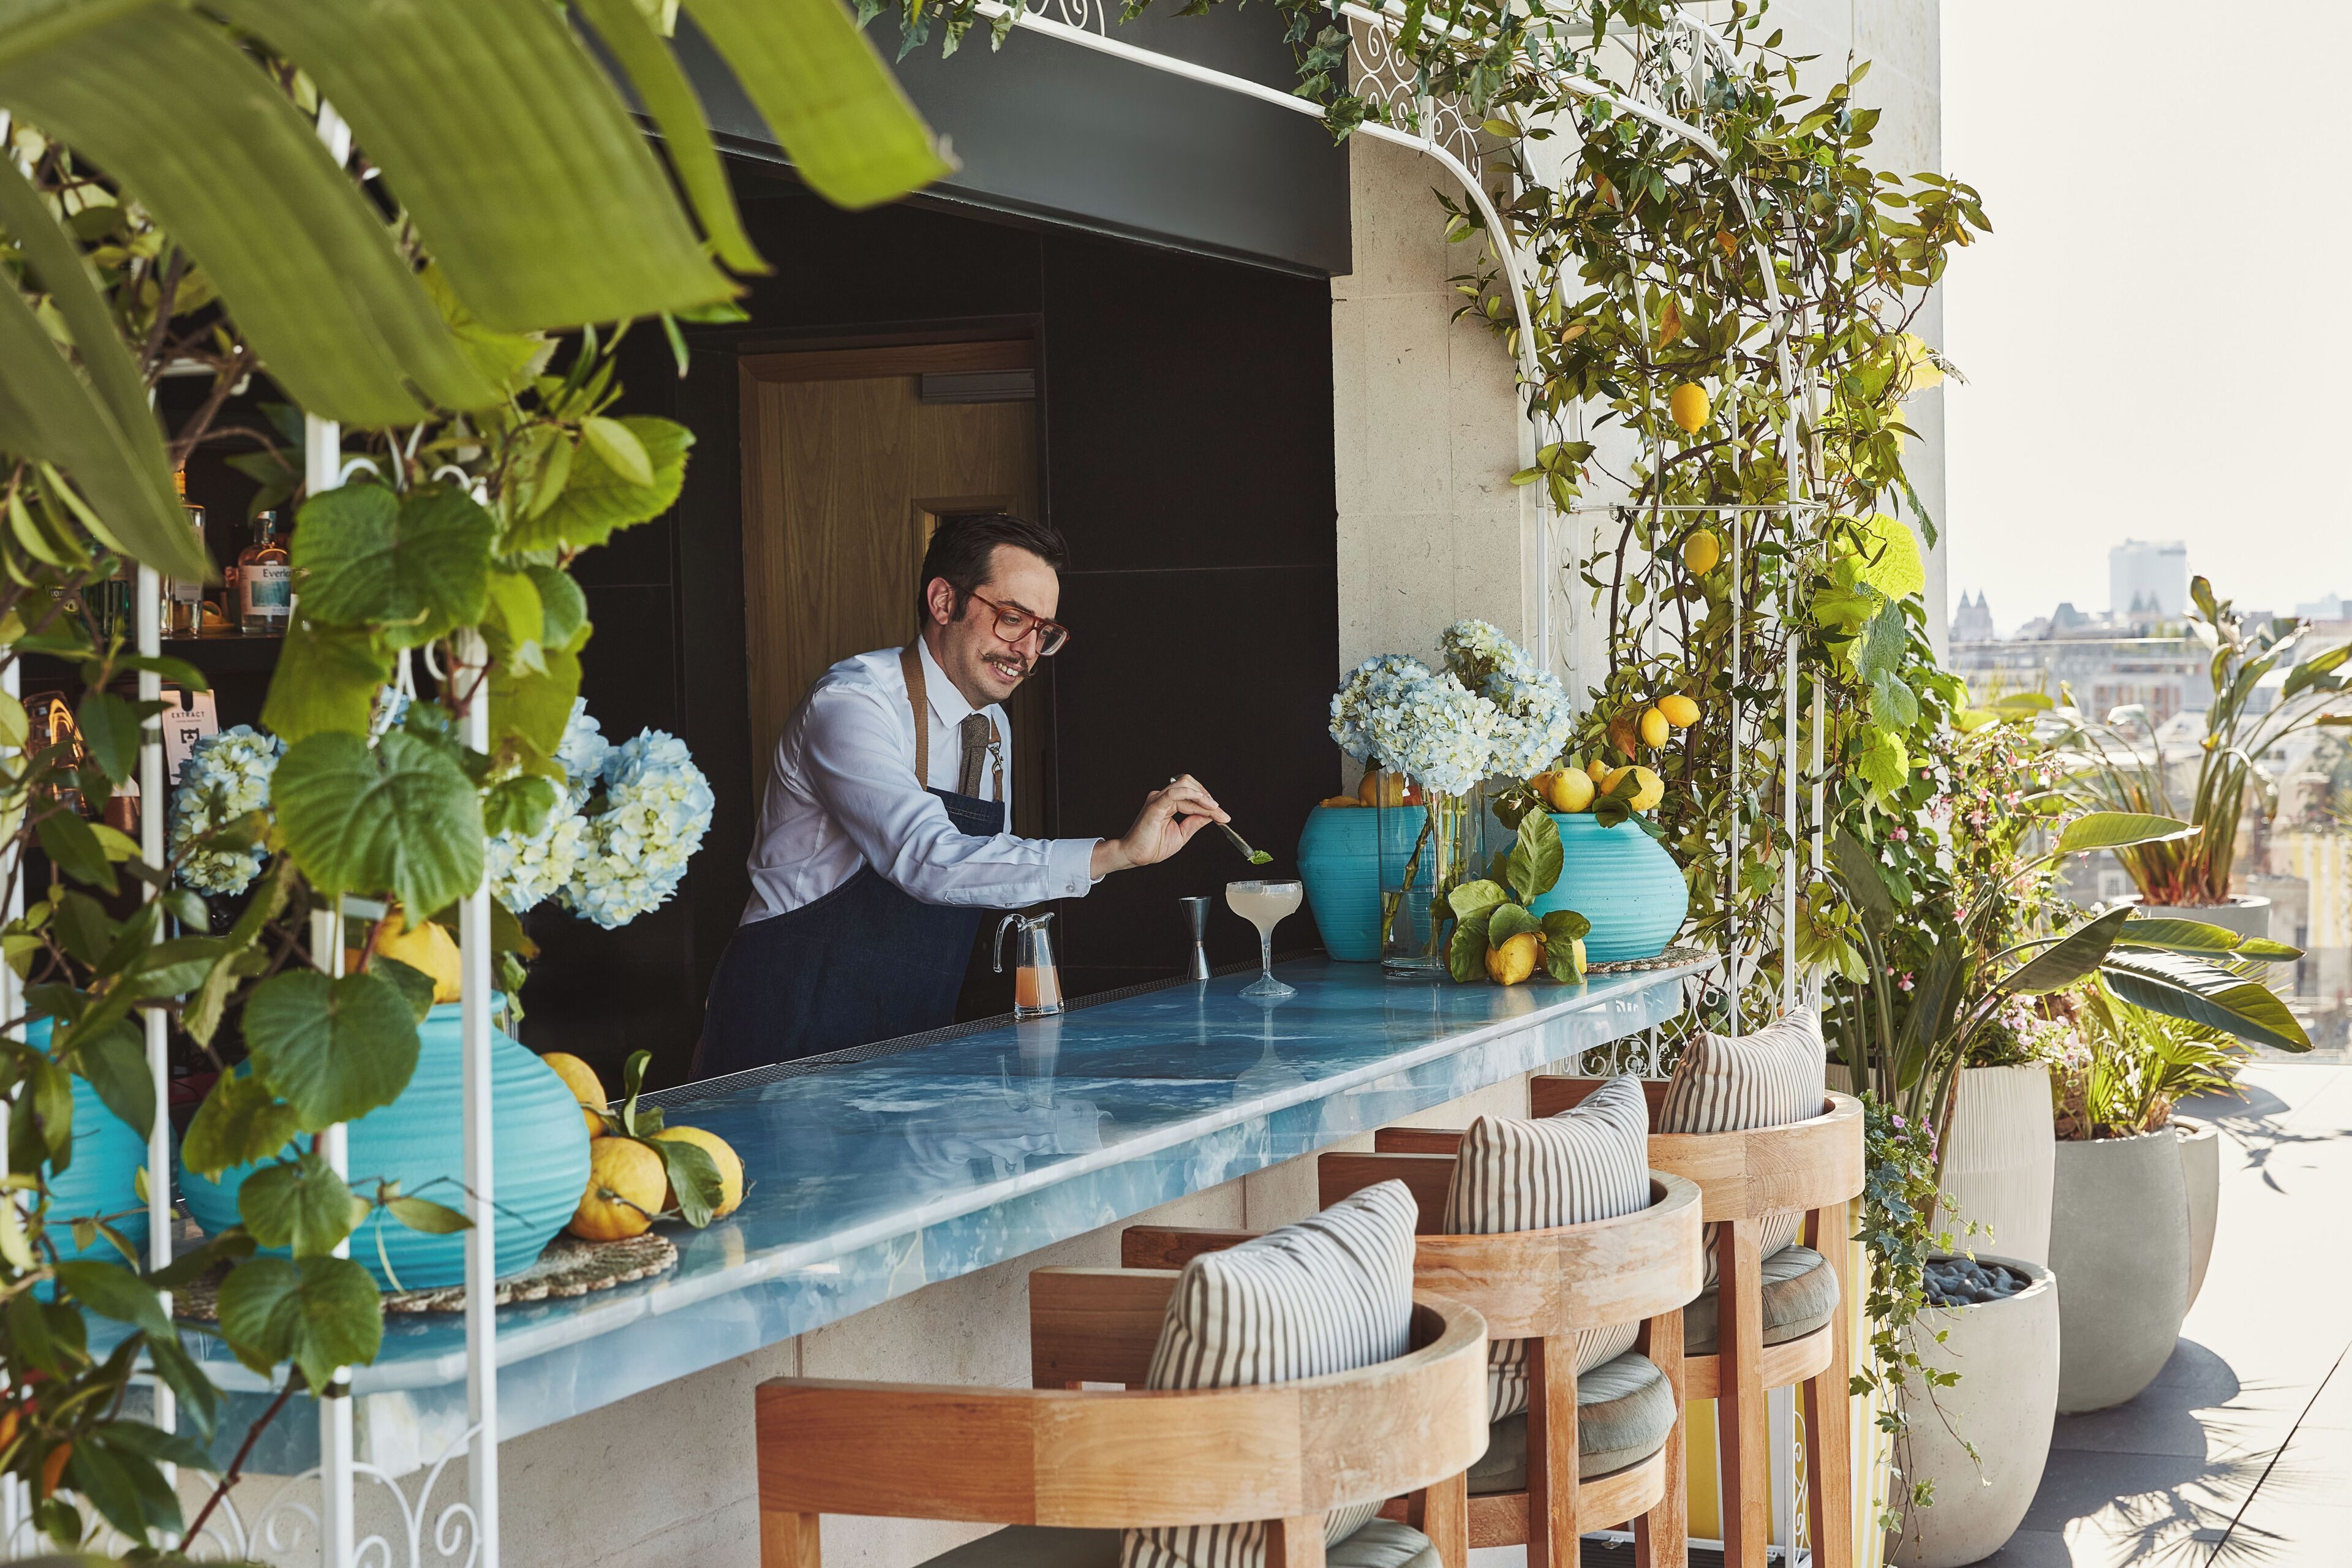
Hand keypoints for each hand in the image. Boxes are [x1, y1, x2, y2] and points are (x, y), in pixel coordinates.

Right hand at [1090, 775, 1227, 877]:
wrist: (1135, 856)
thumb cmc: (1153, 846)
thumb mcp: (1182, 833)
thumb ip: (1195, 821)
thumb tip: (1211, 814)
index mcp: (1168, 802)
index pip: (1193, 794)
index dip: (1211, 804)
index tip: (1224, 817)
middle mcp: (1162, 797)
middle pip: (1190, 784)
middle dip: (1208, 797)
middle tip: (1220, 813)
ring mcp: (1158, 799)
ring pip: (1185, 786)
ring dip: (1203, 797)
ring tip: (1214, 810)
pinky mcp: (1154, 806)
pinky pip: (1173, 793)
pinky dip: (1189, 794)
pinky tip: (1202, 800)